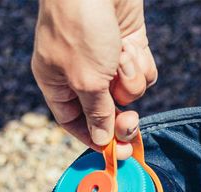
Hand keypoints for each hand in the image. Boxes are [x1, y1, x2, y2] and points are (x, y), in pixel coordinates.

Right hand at [32, 0, 157, 158]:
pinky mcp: (128, 49)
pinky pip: (143, 75)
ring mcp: (106, 61)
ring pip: (129, 94)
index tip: (117, 155)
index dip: (97, 140)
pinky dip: (141, 65)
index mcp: (57, 82)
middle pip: (107, 114)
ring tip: (120, 56)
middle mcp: (80, 74)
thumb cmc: (80, 28)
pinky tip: (131, 46)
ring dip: (130, 80)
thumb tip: (103, 139)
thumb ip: (97, 114)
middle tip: (132, 120)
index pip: (75, 123)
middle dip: (122, 118)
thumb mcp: (86, 81)